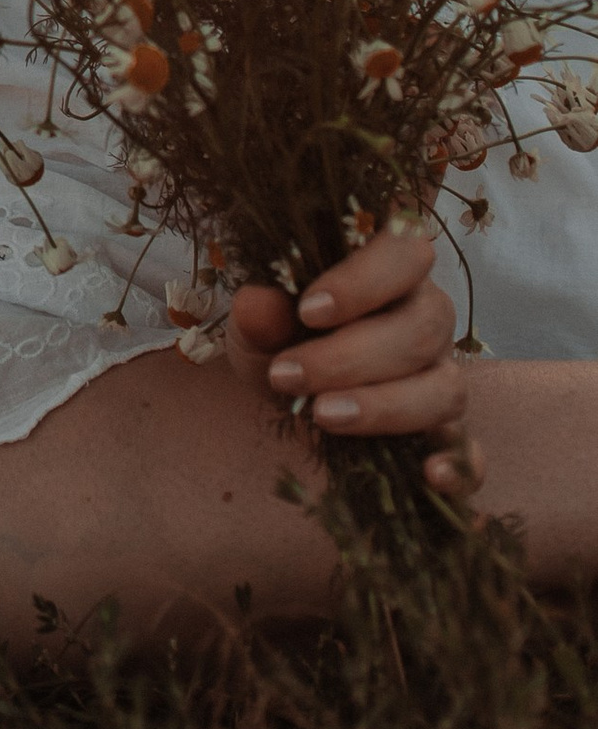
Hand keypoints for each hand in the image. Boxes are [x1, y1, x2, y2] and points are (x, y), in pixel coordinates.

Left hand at [225, 222, 472, 493]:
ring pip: (447, 388)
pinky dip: (459, 466)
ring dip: (385, 406)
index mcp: (391, 271)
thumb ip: (259, 314)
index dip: (363, 282)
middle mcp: (429, 318)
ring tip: (322, 415)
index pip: (405, 253)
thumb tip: (256, 306)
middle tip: (287, 376)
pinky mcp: (448, 434)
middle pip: (422, 328)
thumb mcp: (258, 325)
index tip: (307, 312)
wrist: (289, 394)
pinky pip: (472, 451)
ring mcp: (444, 376)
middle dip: (351, 357)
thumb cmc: (280, 340)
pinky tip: (429, 475)